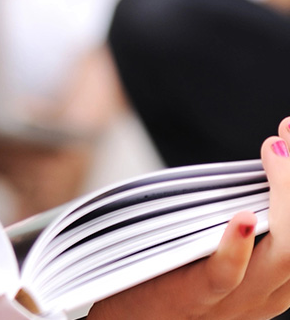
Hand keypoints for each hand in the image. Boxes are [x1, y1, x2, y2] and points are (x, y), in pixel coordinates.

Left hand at [90, 120, 289, 319]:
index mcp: (272, 284)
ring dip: (284, 200)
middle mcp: (262, 297)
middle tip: (286, 135)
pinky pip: (226, 276)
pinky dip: (238, 246)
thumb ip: (231, 211)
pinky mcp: (193, 299)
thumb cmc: (161, 273)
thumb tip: (254, 155)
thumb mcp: (207, 241)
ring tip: (274, 156)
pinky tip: (244, 217)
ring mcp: (231, 303)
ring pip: (282, 259)